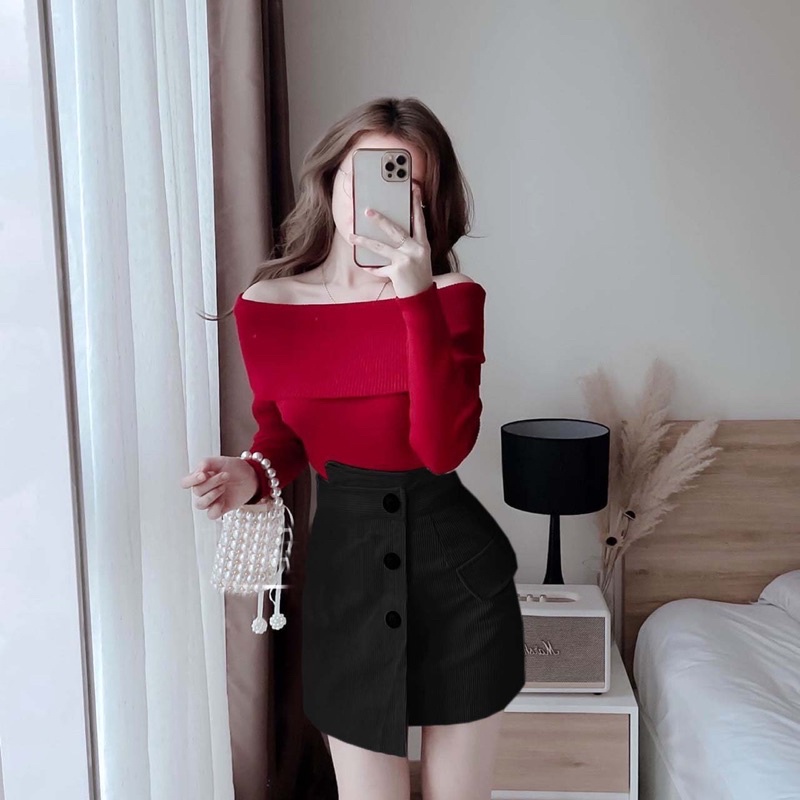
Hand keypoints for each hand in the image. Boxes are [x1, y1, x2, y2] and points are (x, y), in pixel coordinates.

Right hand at [180, 456, 256, 520]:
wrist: (251, 476)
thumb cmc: (234, 468)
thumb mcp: (221, 461)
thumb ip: (206, 463)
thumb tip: (198, 470)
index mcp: (199, 478)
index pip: (185, 483)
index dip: (191, 480)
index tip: (204, 475)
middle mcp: (203, 490)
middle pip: (196, 491)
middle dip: (212, 482)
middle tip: (226, 475)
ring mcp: (211, 501)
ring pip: (200, 504)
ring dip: (212, 495)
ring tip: (224, 487)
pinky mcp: (220, 509)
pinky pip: (211, 515)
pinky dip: (216, 508)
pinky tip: (223, 500)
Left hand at [348, 183, 433, 297]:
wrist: (421, 299)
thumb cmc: (418, 277)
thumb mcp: (419, 258)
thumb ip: (409, 245)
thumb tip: (390, 232)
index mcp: (423, 245)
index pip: (420, 221)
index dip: (416, 204)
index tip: (414, 189)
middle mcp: (416, 250)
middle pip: (395, 230)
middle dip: (380, 220)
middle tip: (367, 211)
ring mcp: (406, 261)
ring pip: (381, 247)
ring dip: (364, 241)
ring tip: (352, 236)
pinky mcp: (397, 272)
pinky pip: (379, 267)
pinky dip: (371, 268)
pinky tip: (363, 265)